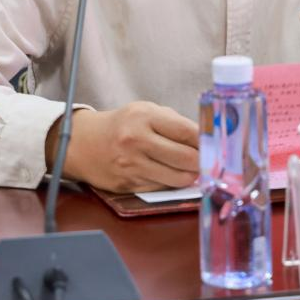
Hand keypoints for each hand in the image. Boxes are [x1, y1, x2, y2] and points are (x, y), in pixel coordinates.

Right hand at [46, 102, 198, 192]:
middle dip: (202, 162)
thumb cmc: (120, 125)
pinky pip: (162, 187)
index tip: (217, 145)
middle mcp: (137, 140)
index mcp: (145, 116)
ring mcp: (132, 165)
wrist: (82, 143)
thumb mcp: (145, 112)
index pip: (187, 131)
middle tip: (209, 162)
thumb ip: (174, 123)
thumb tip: (204, 140)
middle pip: (186, 158)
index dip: (206, 141)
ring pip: (177, 178)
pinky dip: (172, 183)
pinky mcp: (128, 184)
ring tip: (193, 170)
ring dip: (190, 176)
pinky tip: (173, 176)